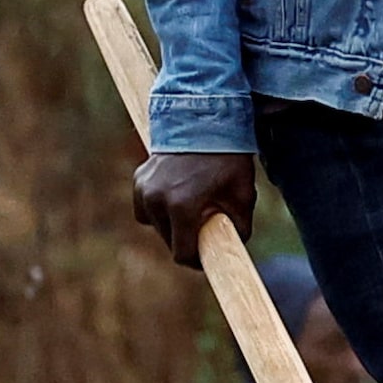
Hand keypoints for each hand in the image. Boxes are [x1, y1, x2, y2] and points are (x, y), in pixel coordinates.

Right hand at [132, 151, 258, 268]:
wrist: (205, 121)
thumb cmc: (229, 158)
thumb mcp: (243, 194)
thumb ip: (239, 226)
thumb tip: (234, 246)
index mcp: (183, 206)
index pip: (181, 253)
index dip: (196, 261)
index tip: (206, 260)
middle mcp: (157, 199)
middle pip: (168, 240)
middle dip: (186, 240)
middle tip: (206, 231)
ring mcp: (144, 189)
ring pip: (154, 225)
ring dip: (171, 225)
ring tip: (194, 211)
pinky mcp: (139, 180)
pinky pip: (145, 208)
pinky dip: (159, 209)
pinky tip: (177, 198)